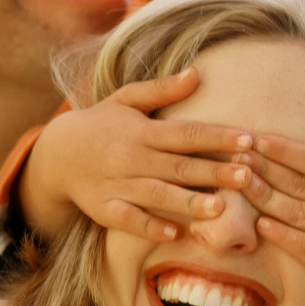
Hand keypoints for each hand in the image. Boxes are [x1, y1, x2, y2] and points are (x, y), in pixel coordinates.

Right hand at [20, 68, 253, 241]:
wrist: (56, 154)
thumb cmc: (102, 123)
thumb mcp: (126, 99)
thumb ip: (162, 89)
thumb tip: (197, 72)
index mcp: (141, 130)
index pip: (185, 133)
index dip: (216, 137)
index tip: (247, 139)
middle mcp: (131, 158)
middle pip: (178, 166)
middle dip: (214, 172)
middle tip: (248, 175)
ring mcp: (118, 186)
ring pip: (158, 195)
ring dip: (189, 202)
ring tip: (221, 208)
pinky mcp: (105, 210)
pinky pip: (129, 221)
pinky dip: (150, 227)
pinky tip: (176, 233)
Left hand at [244, 118, 304, 305]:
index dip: (286, 151)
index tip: (259, 140)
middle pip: (302, 186)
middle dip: (267, 170)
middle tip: (238, 157)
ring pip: (298, 215)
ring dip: (265, 198)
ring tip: (241, 183)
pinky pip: (304, 248)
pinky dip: (280, 235)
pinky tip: (259, 222)